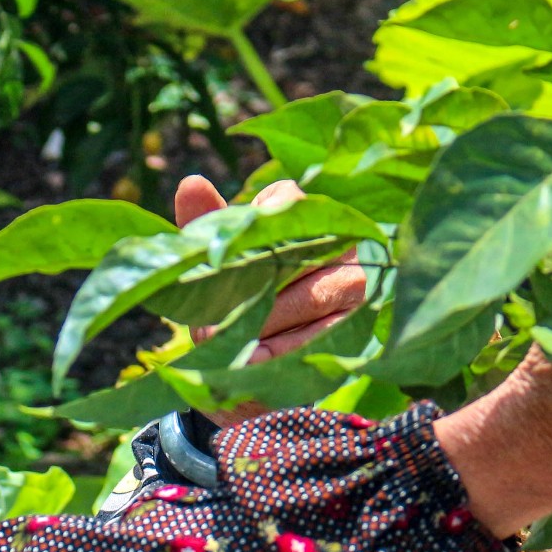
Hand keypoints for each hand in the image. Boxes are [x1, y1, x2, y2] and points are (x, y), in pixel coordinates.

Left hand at [174, 174, 367, 427]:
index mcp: (301, 216)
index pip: (287, 202)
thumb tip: (191, 181)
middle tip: (215, 319)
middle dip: (253, 289)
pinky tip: (257, 361)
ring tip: (234, 343)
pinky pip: (326, 333)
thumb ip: (204, 228)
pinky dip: (286, 350)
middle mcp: (338, 243)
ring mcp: (356, 284)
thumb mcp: (212, 270)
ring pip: (316, 295)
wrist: (245, 369)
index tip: (225, 266)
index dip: (254, 232)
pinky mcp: (360, 325)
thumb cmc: (230, 304)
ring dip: (268, 323)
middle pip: (299, 252)